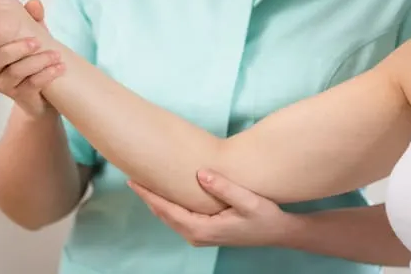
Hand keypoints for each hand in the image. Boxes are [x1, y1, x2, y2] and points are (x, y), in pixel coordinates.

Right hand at [0, 0, 64, 117]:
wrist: (43, 92)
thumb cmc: (31, 58)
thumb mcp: (32, 35)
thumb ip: (32, 19)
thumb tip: (34, 3)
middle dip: (16, 49)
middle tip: (36, 42)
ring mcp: (4, 85)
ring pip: (15, 72)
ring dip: (38, 61)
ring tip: (56, 55)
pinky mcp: (20, 96)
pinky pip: (31, 85)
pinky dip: (47, 74)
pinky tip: (60, 67)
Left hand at [128, 170, 294, 247]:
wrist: (279, 232)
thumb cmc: (265, 216)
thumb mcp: (248, 201)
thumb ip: (224, 187)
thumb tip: (201, 173)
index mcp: (202, 229)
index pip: (167, 210)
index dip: (148, 195)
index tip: (133, 180)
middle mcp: (197, 235)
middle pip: (163, 214)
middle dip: (147, 196)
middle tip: (131, 175)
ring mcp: (200, 236)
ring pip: (170, 217)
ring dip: (156, 200)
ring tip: (143, 181)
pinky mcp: (204, 232)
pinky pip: (178, 217)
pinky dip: (168, 205)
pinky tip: (165, 191)